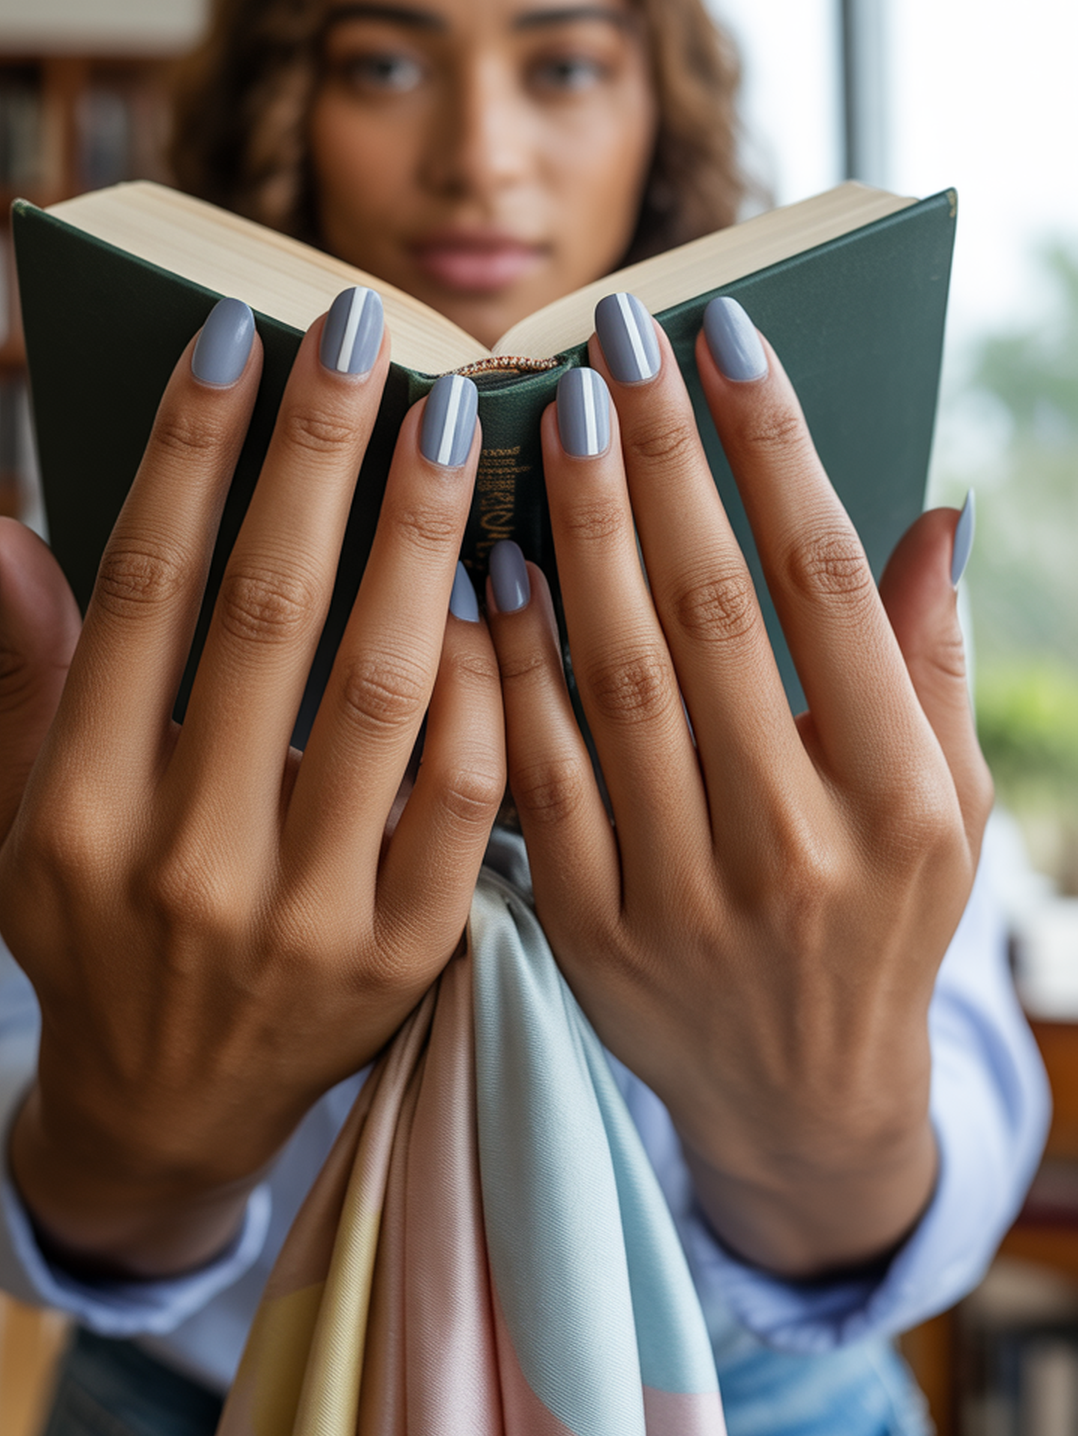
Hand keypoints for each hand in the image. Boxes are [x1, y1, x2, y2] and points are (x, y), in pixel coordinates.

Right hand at [0, 295, 503, 1275]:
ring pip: (383, 689)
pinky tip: (497, 581)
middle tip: (368, 324)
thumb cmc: (91, 934)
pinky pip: (466, 792)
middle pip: (267, 613)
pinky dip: (484, 679)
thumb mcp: (13, 823)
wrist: (172, 1114)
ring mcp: (304, 916)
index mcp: (75, 810)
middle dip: (320, 453)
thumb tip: (1, 524)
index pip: (141, 590)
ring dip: (423, 537)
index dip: (189, 451)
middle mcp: (184, 860)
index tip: (237, 334)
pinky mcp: (403, 954)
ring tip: (456, 420)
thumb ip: (24, 677)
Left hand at [486, 293, 989, 1278]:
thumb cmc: (882, 921)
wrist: (799, 1103)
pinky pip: (533, 772)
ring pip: (615, 679)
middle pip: (711, 612)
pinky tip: (486, 564)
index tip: (722, 332)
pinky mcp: (589, 931)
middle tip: (612, 333)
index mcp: (902, 799)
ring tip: (551, 413)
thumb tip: (935, 514)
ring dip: (577, 534)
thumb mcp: (948, 807)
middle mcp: (796, 846)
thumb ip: (934, 664)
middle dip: (659, 457)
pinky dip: (507, 664)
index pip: (823, 585)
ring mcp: (683, 895)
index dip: (770, 446)